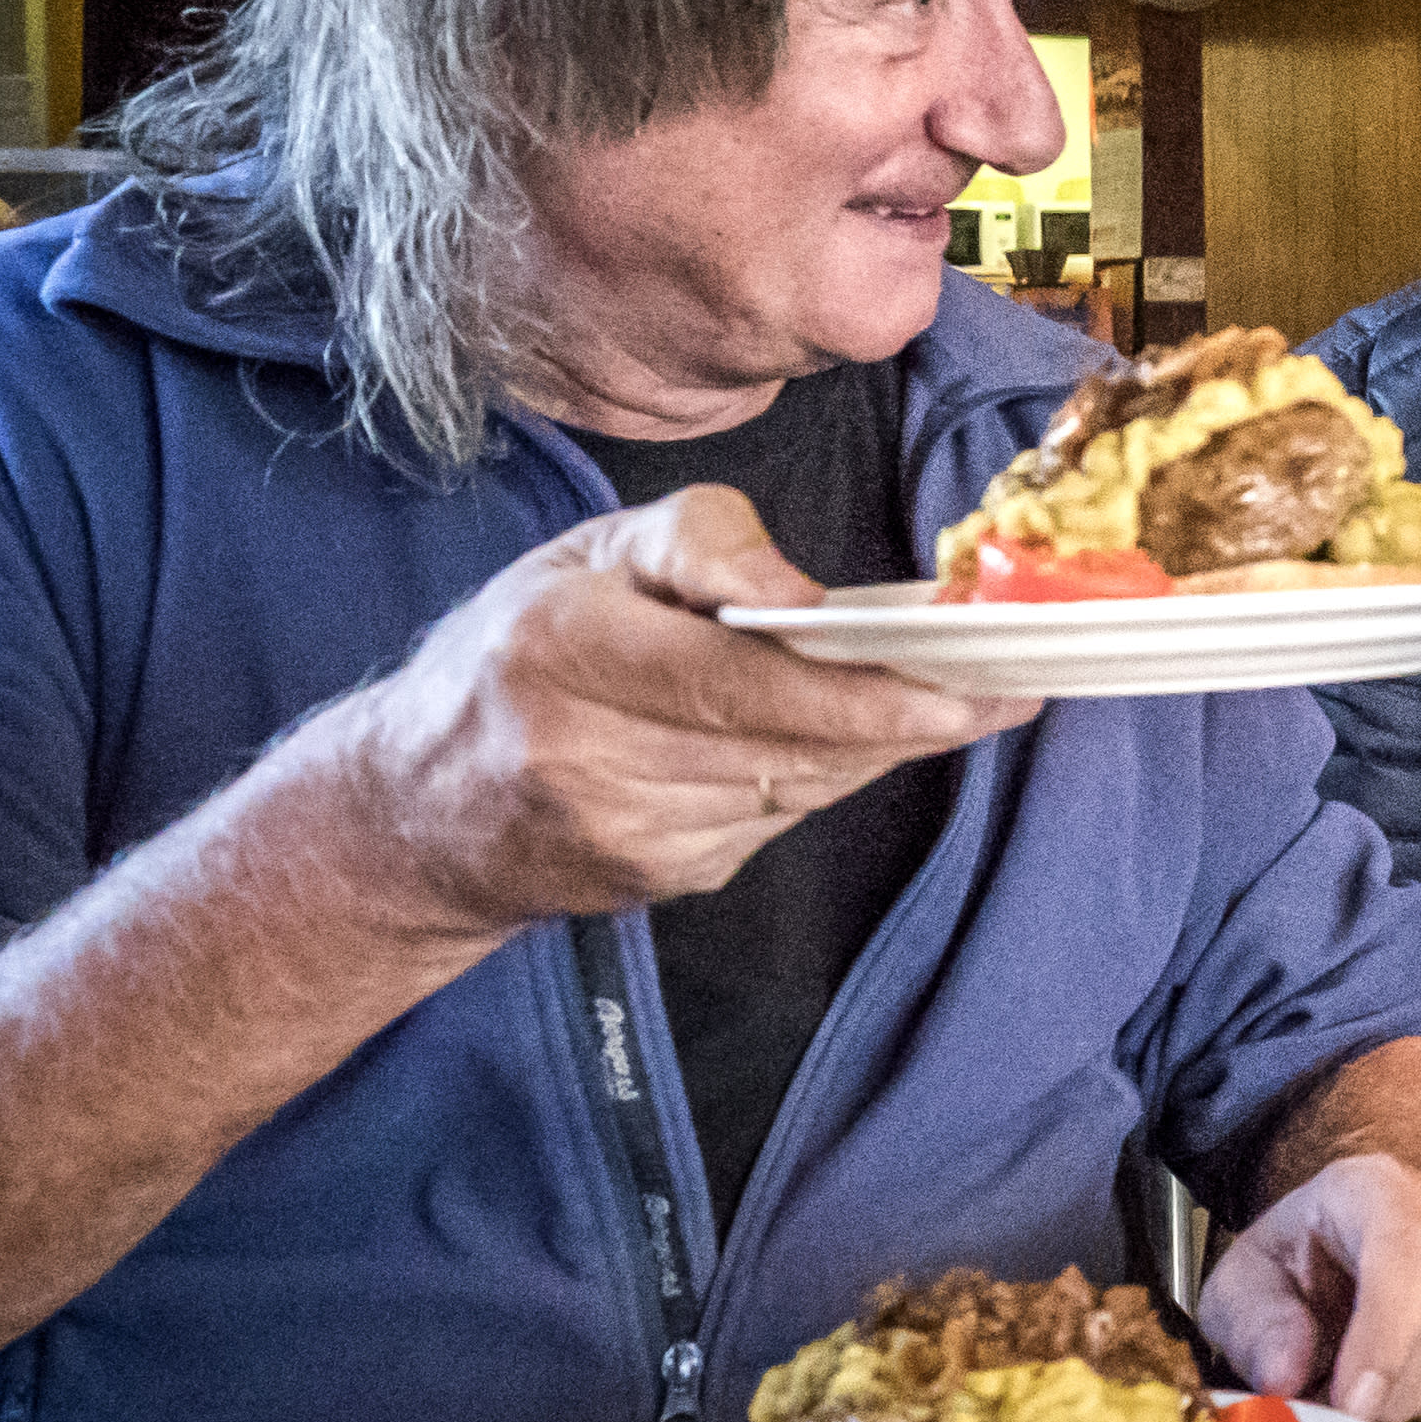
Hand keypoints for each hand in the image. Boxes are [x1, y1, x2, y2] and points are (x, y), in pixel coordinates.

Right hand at [294, 488, 1027, 938]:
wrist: (414, 808)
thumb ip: (705, 543)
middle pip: (794, 742)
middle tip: (1006, 684)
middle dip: (912, 717)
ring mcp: (624, 829)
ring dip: (872, 744)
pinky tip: (814, 740)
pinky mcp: (657, 877)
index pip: (746, 681)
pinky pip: (777, 818)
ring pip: (802, 784)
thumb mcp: (589, 554)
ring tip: (930, 697)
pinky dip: (814, 775)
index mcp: (566, 647)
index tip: (972, 686)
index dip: (869, 693)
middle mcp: (587, 750)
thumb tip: (807, 596)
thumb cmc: (516, 653)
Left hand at [1199, 1152, 1420, 1421]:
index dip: (1384, 1338)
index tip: (1352, 1404)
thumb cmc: (1304, 1268)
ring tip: (1391, 1388)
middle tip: (1355, 1413)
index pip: (1404, 1251)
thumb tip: (1286, 1374)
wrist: (1356, 1245)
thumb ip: (1254, 1325)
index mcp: (1378, 1189)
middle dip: (1402, 1390)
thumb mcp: (1246, 1286)